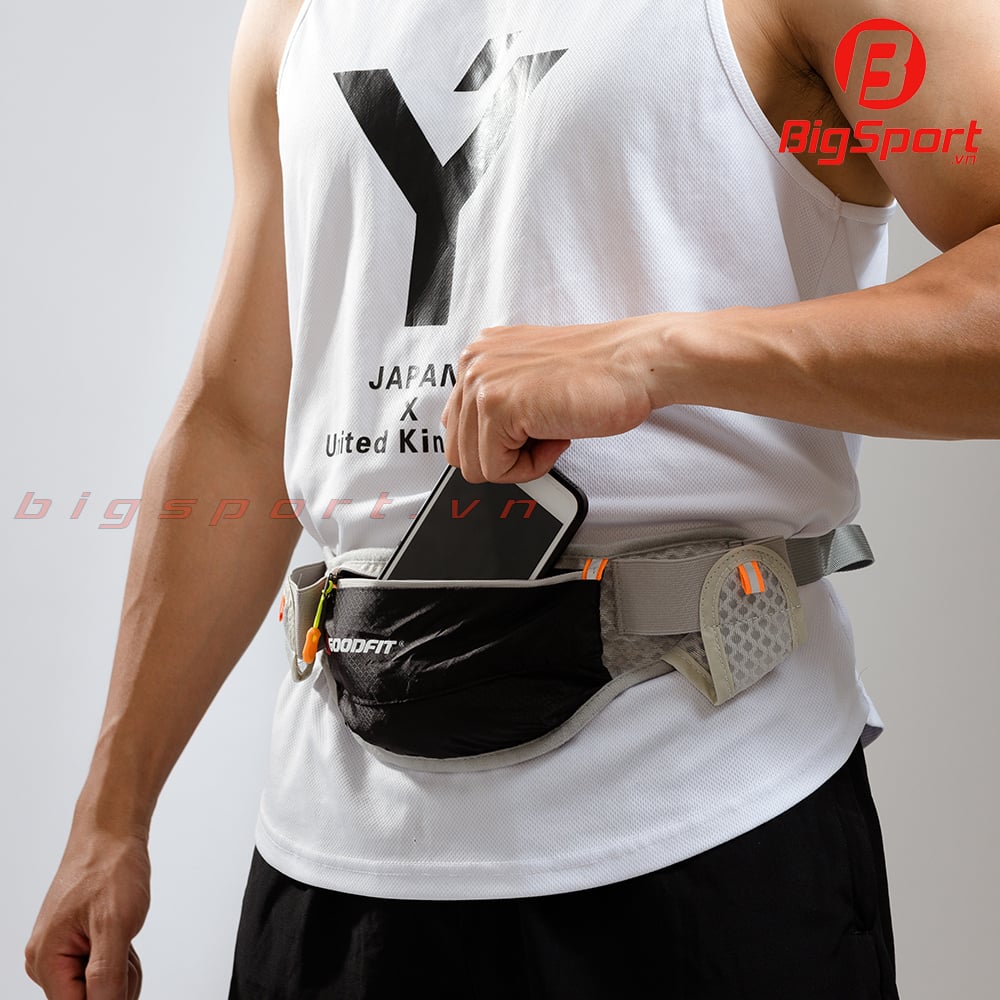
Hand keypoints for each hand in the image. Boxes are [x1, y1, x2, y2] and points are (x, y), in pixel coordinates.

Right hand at [26, 830, 149, 998]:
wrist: (111, 833)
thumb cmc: (110, 867)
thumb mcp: (115, 926)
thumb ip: (106, 977)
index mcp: (46, 961)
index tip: (123, 971)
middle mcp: (46, 961)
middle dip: (118, 981)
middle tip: (127, 946)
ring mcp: (60, 952)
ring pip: (100, 987)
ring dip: (122, 968)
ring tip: (125, 933)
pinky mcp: (75, 944)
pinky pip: (101, 969)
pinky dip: (120, 956)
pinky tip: (123, 932)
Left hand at [441, 316, 664, 481]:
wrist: (634, 364)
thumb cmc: (598, 374)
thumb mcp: (532, 380)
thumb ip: (499, 400)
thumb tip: (477, 439)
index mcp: (477, 355)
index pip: (457, 428)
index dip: (499, 443)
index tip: (533, 428)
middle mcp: (472, 363)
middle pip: (460, 451)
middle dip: (504, 456)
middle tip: (545, 433)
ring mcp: (481, 382)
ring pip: (475, 465)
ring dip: (520, 461)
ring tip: (554, 430)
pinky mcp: (496, 406)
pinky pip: (495, 470)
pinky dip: (531, 467)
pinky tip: (558, 435)